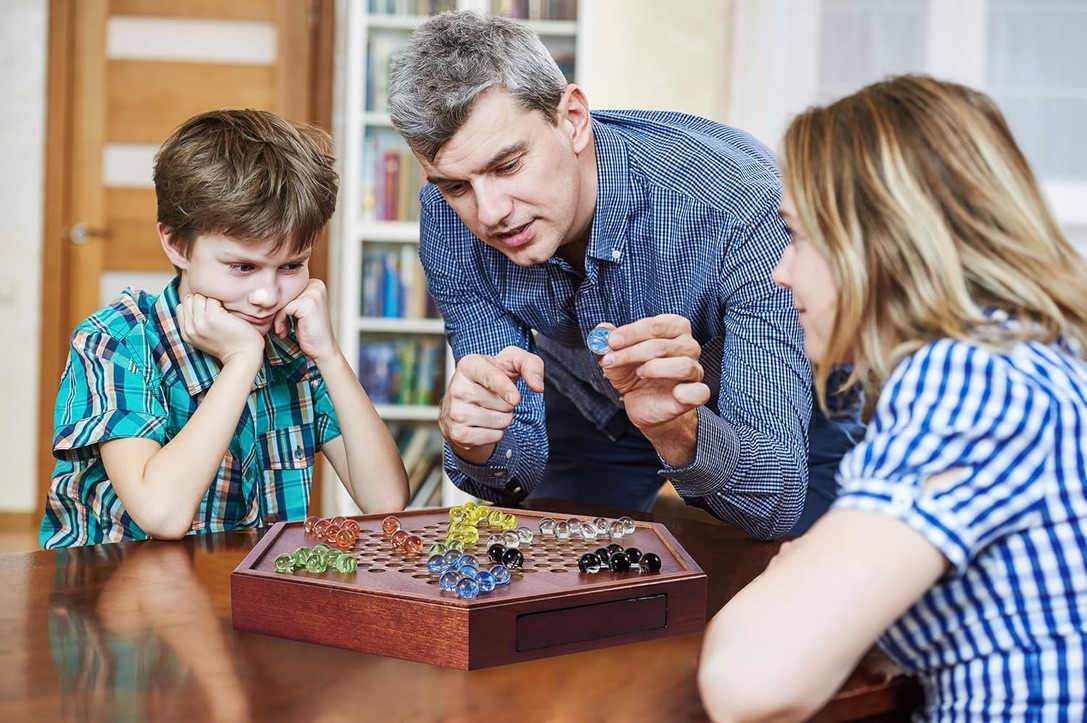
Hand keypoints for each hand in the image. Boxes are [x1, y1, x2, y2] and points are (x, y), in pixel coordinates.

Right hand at [177, 293, 263, 367]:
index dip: (196, 305)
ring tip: (223, 311)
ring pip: (199, 296)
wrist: (243, 356)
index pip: (181, 306)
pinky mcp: (212, 316)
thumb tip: (193, 300)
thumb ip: (196, 322)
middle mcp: (190, 328)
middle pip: (189, 299)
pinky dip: (222, 301)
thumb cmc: (230, 345)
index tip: (209, 312)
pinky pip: (213, 298)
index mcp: (186, 333)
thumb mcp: (205, 337)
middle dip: (202, 300)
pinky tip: (229, 313)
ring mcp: (200, 322)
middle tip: (217, 310)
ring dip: (212, 299)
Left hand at [274, 279, 336, 361]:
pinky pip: (284, 309)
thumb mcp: (299, 311)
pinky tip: (284, 331)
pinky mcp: (308, 304)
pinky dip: (280, 321)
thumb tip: (262, 293)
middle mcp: (316, 285)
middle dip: (278, 311)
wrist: (322, 350)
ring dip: (277, 317)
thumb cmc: (309, 333)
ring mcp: (313, 293)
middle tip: (279, 327)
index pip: (287, 288)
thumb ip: (289, 299)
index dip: (280, 305)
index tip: (280, 320)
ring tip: (282, 330)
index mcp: (315, 284)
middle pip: (284, 294)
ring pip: (282, 301)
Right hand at [438, 346, 544, 463]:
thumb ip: (530, 364)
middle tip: (494, 397)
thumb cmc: (492, 377)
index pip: (490, 377)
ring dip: (503, 418)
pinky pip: (494, 437)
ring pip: (500, 421)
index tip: (515, 399)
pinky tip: (483, 423)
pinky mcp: (458, 434)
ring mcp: (455, 413)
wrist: (465, 401)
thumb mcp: (511, 362)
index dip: (504, 388)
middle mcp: (457, 388)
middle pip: (503, 404)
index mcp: (469, 365)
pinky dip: (496, 432)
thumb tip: (538, 386)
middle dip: (508, 403)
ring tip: (489, 409)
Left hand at [598, 314, 709, 430]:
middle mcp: (689, 346)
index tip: (611, 341)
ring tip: (639, 373)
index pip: (655, 325)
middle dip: (632, 353)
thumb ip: (610, 340)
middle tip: (610, 360)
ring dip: (655, 369)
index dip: (631, 333)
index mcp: (674, 328)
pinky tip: (672, 393)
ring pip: (683, 365)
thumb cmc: (634, 373)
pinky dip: (685, 392)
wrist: (644, 404)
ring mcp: (695, 370)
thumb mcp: (618, 355)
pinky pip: (699, 392)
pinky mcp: (696, 393)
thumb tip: (602, 329)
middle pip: (663, 345)